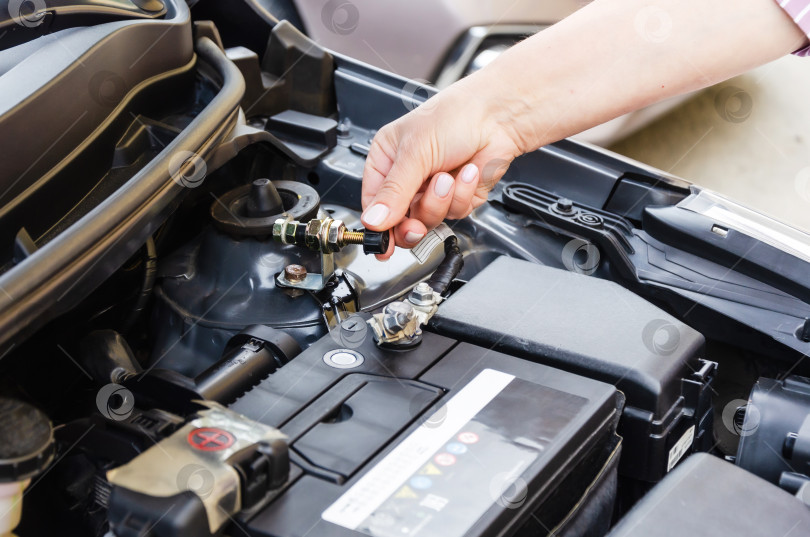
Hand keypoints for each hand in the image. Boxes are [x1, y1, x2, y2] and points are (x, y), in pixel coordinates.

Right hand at [360, 74, 524, 258]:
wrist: (497, 116)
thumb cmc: (454, 116)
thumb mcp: (414, 153)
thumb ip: (394, 192)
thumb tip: (373, 220)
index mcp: (387, 160)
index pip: (374, 204)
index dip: (379, 226)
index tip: (384, 244)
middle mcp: (408, 177)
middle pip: (401, 221)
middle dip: (413, 223)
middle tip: (416, 226)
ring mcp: (434, 189)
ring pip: (429, 219)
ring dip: (441, 201)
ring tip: (448, 177)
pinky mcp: (459, 196)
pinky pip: (455, 213)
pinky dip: (462, 195)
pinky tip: (466, 173)